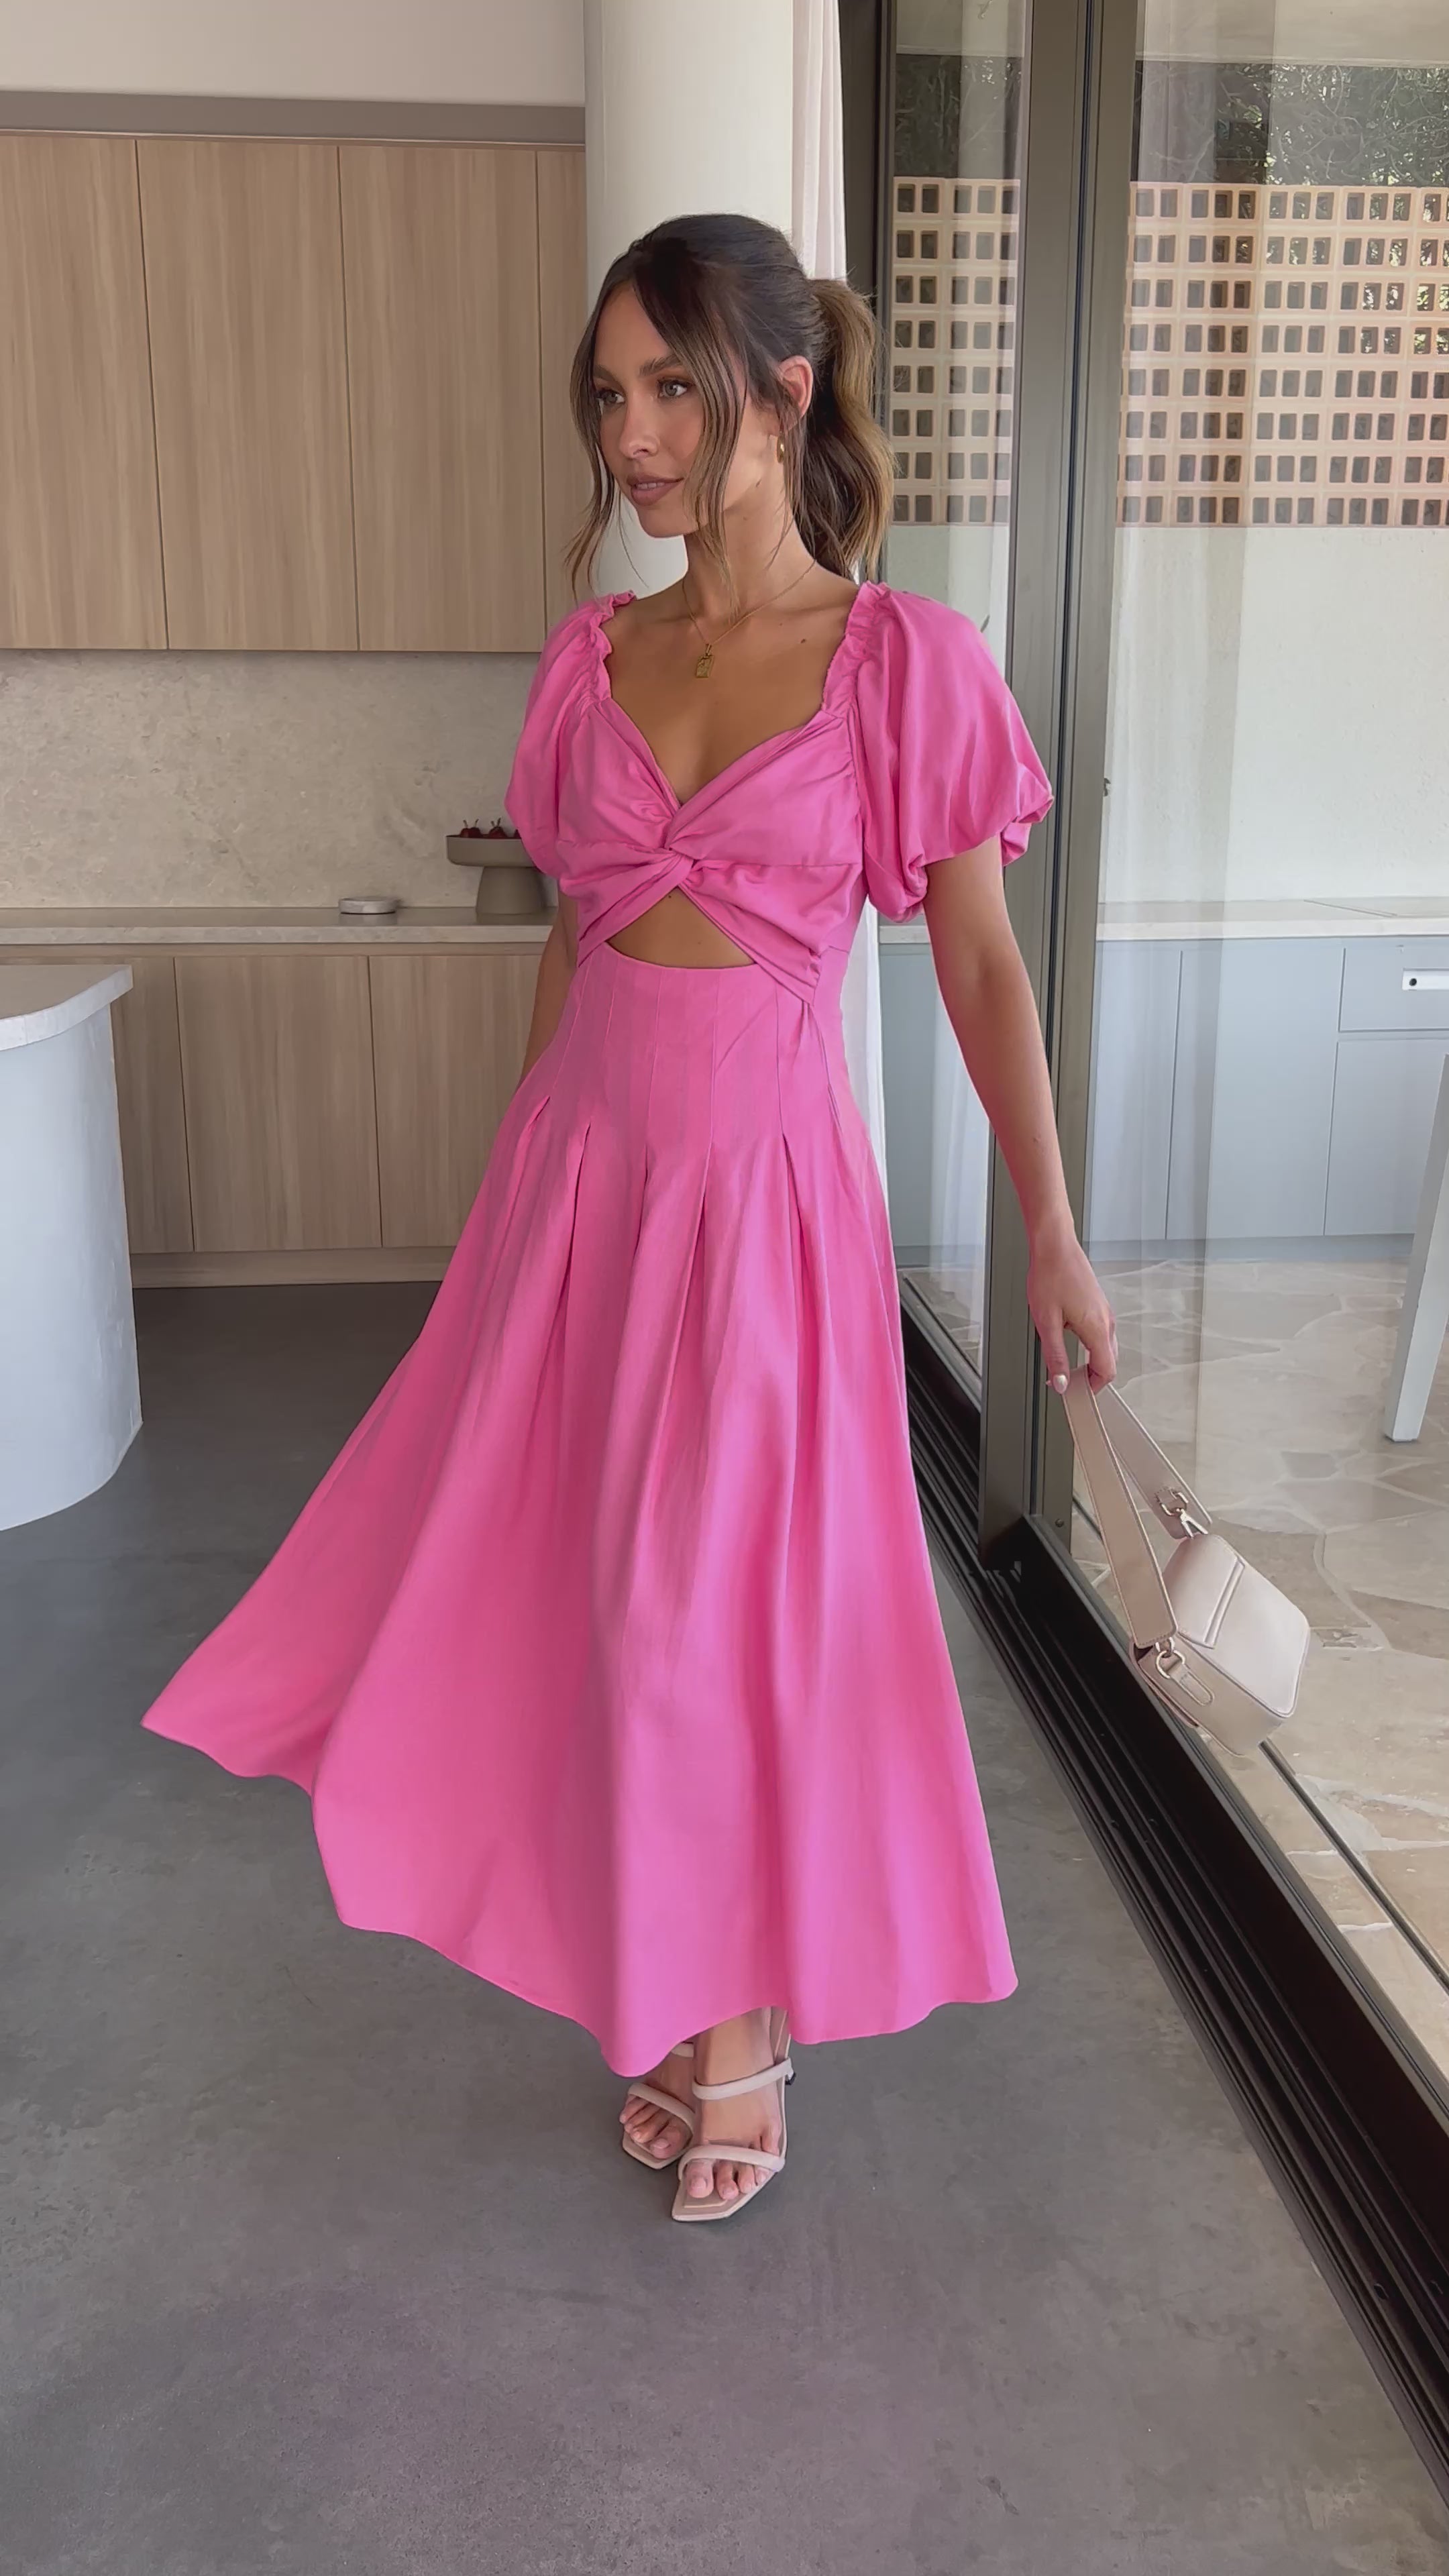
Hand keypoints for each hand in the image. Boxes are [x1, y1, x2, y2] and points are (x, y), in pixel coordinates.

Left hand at [1027, 1220, 1116, 1392]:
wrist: (1054, 1245)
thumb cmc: (1050, 1276)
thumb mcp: (1046, 1323)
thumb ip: (1055, 1356)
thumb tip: (1061, 1383)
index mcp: (1097, 1328)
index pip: (1107, 1371)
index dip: (1092, 1387)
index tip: (1075, 1393)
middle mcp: (1106, 1321)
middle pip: (1109, 1362)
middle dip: (1091, 1377)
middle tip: (1067, 1382)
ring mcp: (1104, 1311)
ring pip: (1105, 1348)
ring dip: (1090, 1361)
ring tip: (1064, 1365)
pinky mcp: (1098, 1304)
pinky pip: (1101, 1334)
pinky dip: (1090, 1346)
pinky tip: (1069, 1341)